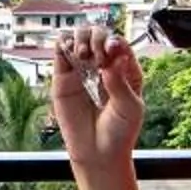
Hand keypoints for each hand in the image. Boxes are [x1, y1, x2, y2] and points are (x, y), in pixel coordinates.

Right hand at [49, 24, 145, 173]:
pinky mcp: (63, 79)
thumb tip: (112, 60)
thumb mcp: (130, 108)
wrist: (99, 154)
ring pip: (78, 38)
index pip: (118, 43)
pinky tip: (71, 54)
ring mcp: (83, 71)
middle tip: (98, 57)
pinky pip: (60, 53)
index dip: (113, 40)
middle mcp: (103, 66)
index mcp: (125, 69)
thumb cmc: (120, 132)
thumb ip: (120, 83)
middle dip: (97, 38)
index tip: (111, 52)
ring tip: (83, 55)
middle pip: (98, 35)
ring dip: (80, 38)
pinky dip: (63, 45)